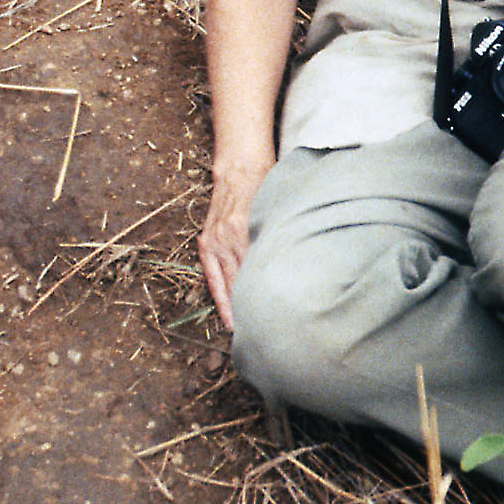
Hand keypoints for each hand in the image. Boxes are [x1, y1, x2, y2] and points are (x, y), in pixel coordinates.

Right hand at [198, 159, 270, 333]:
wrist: (239, 165)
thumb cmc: (266, 185)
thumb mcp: (279, 209)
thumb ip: (283, 237)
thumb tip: (297, 270)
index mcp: (247, 227)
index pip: (259, 272)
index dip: (269, 299)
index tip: (282, 322)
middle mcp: (228, 236)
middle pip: (243, 283)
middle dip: (255, 310)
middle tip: (271, 337)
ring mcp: (214, 241)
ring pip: (228, 285)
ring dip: (239, 310)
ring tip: (251, 336)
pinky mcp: (206, 242)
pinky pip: (212, 278)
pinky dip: (221, 299)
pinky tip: (229, 319)